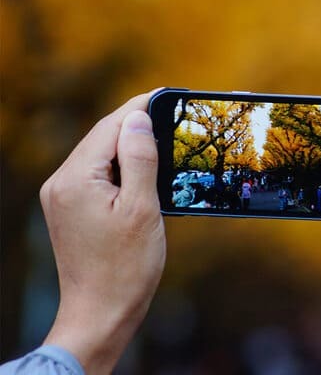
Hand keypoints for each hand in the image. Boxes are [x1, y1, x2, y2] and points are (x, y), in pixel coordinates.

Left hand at [40, 91, 165, 373]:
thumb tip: (138, 118)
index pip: (110, 127)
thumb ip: (139, 159)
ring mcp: (62, 197)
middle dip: (136, 126)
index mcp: (76, 179)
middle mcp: (61, 183)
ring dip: (129, 148)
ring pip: (100, 156)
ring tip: (162, 143)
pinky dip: (121, 169)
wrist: (101, 312)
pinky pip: (97, 175)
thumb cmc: (125, 268)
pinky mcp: (70, 209)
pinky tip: (143, 172)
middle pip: (102, 138)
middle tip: (171, 116)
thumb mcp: (142, 209)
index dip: (140, 108)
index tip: (167, 94)